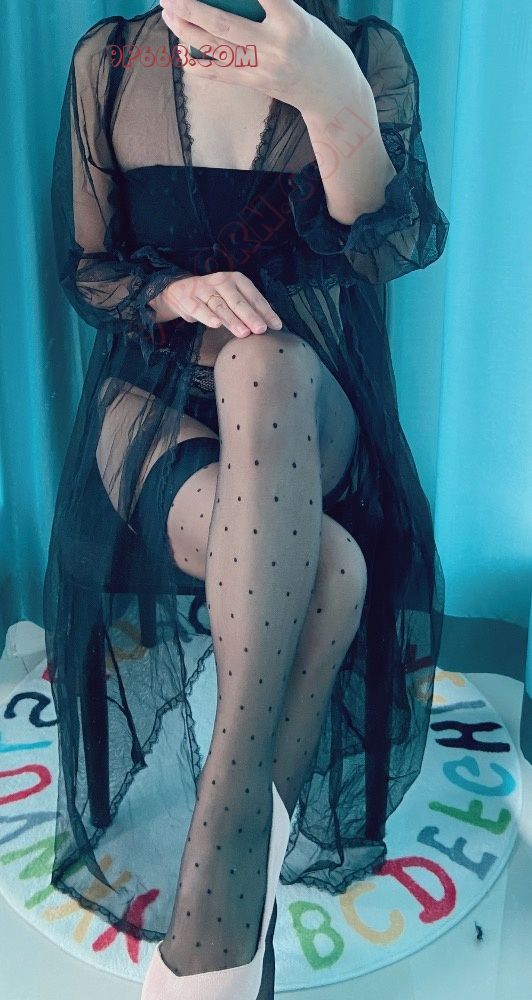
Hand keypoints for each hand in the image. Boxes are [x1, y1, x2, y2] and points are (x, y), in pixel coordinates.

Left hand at [159, 0, 352, 111]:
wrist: (333, 95)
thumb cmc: (318, 47)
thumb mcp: (304, 20)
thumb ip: (274, 7)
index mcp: (294, 24)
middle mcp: (275, 49)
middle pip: (223, 26)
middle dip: (191, 7)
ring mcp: (261, 70)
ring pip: (215, 50)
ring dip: (186, 31)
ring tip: (168, 13)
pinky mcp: (254, 85)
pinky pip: (218, 75)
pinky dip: (196, 64)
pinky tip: (181, 51)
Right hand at [162, 271, 282, 336]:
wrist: (181, 291)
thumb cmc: (215, 297)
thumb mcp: (232, 297)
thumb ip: (249, 308)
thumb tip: (270, 325)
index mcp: (236, 280)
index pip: (254, 296)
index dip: (265, 311)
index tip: (276, 326)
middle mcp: (221, 282)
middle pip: (238, 301)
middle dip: (251, 316)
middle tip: (261, 330)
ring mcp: (204, 290)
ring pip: (220, 306)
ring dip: (232, 320)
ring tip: (243, 333)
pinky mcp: (189, 299)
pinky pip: (199, 309)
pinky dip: (207, 316)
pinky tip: (216, 324)